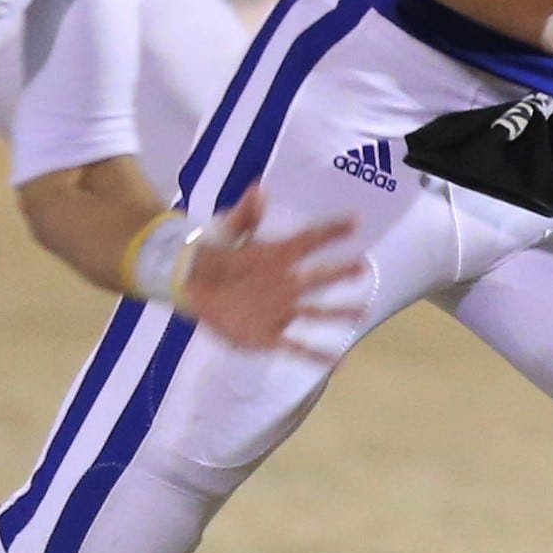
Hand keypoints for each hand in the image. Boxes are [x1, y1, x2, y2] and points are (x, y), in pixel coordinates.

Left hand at [175, 187, 366, 358]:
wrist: (190, 285)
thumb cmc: (211, 253)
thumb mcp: (226, 231)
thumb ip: (245, 214)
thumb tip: (258, 189)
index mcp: (277, 257)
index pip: (309, 241)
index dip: (331, 231)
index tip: (355, 221)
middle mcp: (285, 284)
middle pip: (318, 278)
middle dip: (340, 273)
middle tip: (362, 268)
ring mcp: (279, 310)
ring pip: (315, 312)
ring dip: (337, 312)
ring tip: (362, 312)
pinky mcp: (267, 335)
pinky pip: (296, 347)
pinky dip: (316, 355)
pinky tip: (337, 363)